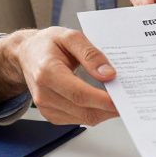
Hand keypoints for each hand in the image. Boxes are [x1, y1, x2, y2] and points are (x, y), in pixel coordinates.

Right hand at [0, 27, 119, 125]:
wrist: (26, 54)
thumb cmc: (47, 44)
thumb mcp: (70, 37)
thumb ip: (90, 54)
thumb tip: (108, 73)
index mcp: (47, 72)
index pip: (79, 94)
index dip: (103, 100)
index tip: (122, 100)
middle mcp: (44, 94)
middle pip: (84, 110)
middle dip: (109, 109)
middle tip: (129, 101)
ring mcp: (46, 107)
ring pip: (83, 118)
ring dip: (103, 112)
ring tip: (119, 99)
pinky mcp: (51, 114)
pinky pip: (78, 119)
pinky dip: (93, 112)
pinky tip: (102, 102)